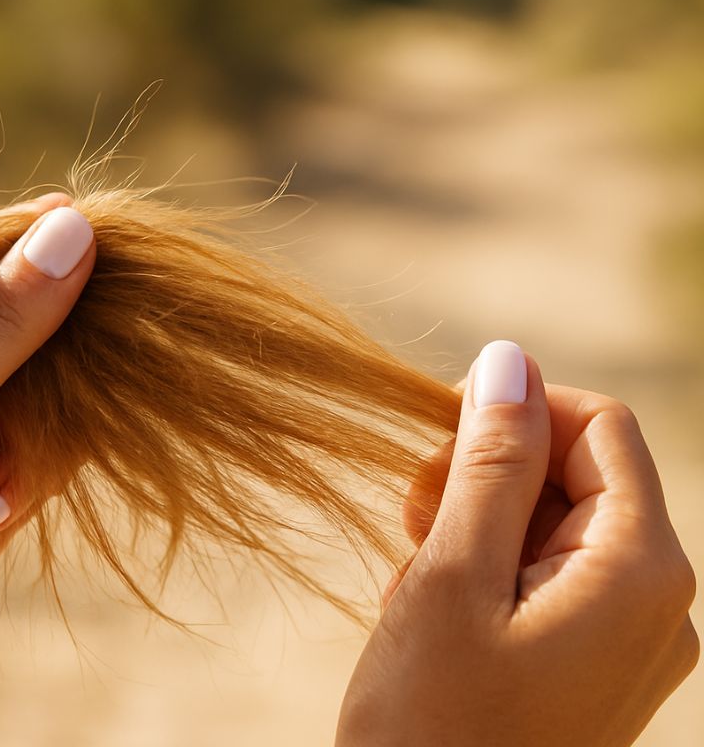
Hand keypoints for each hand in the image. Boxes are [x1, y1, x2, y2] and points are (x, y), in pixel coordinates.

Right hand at [337, 341, 697, 745]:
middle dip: (486, 475)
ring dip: (476, 525)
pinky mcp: (594, 666)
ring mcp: (630, 640)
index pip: (599, 426)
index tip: (435, 448)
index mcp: (641, 571)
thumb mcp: (452, 577)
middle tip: (410, 520)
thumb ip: (492, 463)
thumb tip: (510, 358)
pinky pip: (548, 578)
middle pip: (579, 474)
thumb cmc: (431, 723)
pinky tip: (434, 609)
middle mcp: (658, 602)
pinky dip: (486, 571)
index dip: (514, 414)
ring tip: (414, 577)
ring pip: (555, 525)